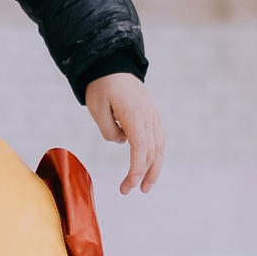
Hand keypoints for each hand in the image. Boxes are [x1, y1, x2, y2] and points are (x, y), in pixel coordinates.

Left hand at [86, 72, 163, 193]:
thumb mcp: (96, 108)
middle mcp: (148, 117)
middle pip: (153, 152)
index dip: (136, 170)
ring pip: (159, 147)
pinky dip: (154, 155)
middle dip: (144, 175)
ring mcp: (152, 116)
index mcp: (135, 115)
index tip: (128, 185)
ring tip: (145, 186)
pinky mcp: (151, 116)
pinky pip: (158, 139)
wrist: (112, 65)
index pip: (141, 149)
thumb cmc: (101, 86)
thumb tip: (122, 142)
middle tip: (129, 191)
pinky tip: (147, 167)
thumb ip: (108, 130)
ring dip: (154, 169)